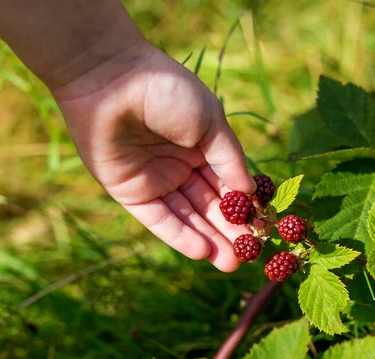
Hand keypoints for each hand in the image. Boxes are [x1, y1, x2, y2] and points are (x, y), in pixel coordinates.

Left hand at [51, 44, 255, 271]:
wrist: (110, 79)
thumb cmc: (167, 92)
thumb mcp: (210, 122)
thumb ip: (230, 159)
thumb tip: (250, 193)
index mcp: (203, 145)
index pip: (228, 183)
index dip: (245, 207)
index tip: (263, 229)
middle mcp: (181, 165)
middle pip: (209, 205)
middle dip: (229, 231)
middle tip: (249, 256)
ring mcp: (155, 180)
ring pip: (187, 216)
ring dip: (208, 239)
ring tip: (231, 263)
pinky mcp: (130, 192)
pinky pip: (159, 219)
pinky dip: (179, 235)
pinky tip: (201, 252)